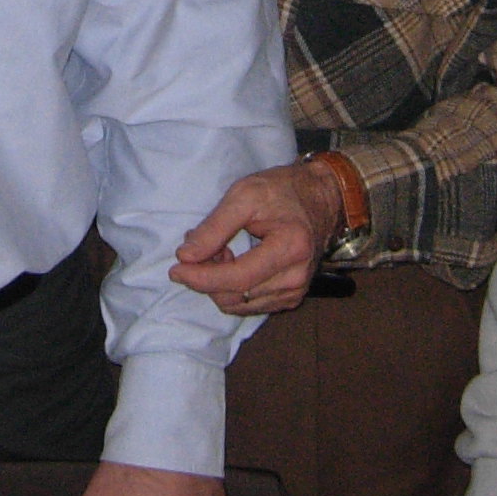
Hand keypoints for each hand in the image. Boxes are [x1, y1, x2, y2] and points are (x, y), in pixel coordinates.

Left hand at [169, 161, 339, 315]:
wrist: (321, 198)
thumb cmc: (282, 191)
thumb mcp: (244, 195)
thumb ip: (214, 227)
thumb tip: (185, 256)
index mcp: (289, 249)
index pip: (237, 278)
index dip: (201, 277)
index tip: (176, 268)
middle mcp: (296, 278)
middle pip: (234, 296)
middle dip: (208, 276)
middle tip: (202, 246)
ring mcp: (295, 292)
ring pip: (238, 304)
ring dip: (218, 283)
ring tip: (220, 250)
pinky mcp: (291, 298)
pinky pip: (249, 304)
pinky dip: (232, 288)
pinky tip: (234, 262)